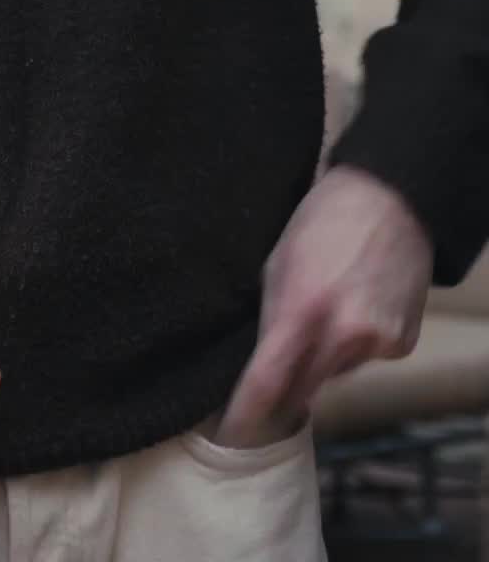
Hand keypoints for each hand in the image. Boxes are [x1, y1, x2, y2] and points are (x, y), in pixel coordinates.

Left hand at [217, 165, 432, 446]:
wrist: (392, 200)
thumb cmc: (323, 221)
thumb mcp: (279, 261)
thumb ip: (270, 315)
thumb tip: (257, 362)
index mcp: (303, 307)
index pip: (268, 379)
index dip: (248, 410)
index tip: (231, 431)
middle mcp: (343, 334)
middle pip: (304, 387)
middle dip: (288, 383)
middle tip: (277, 368)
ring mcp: (377, 342)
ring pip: (336, 374)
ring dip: (325, 357)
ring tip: (328, 307)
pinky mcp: (401, 345)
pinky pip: (366, 360)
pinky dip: (356, 345)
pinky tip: (357, 305)